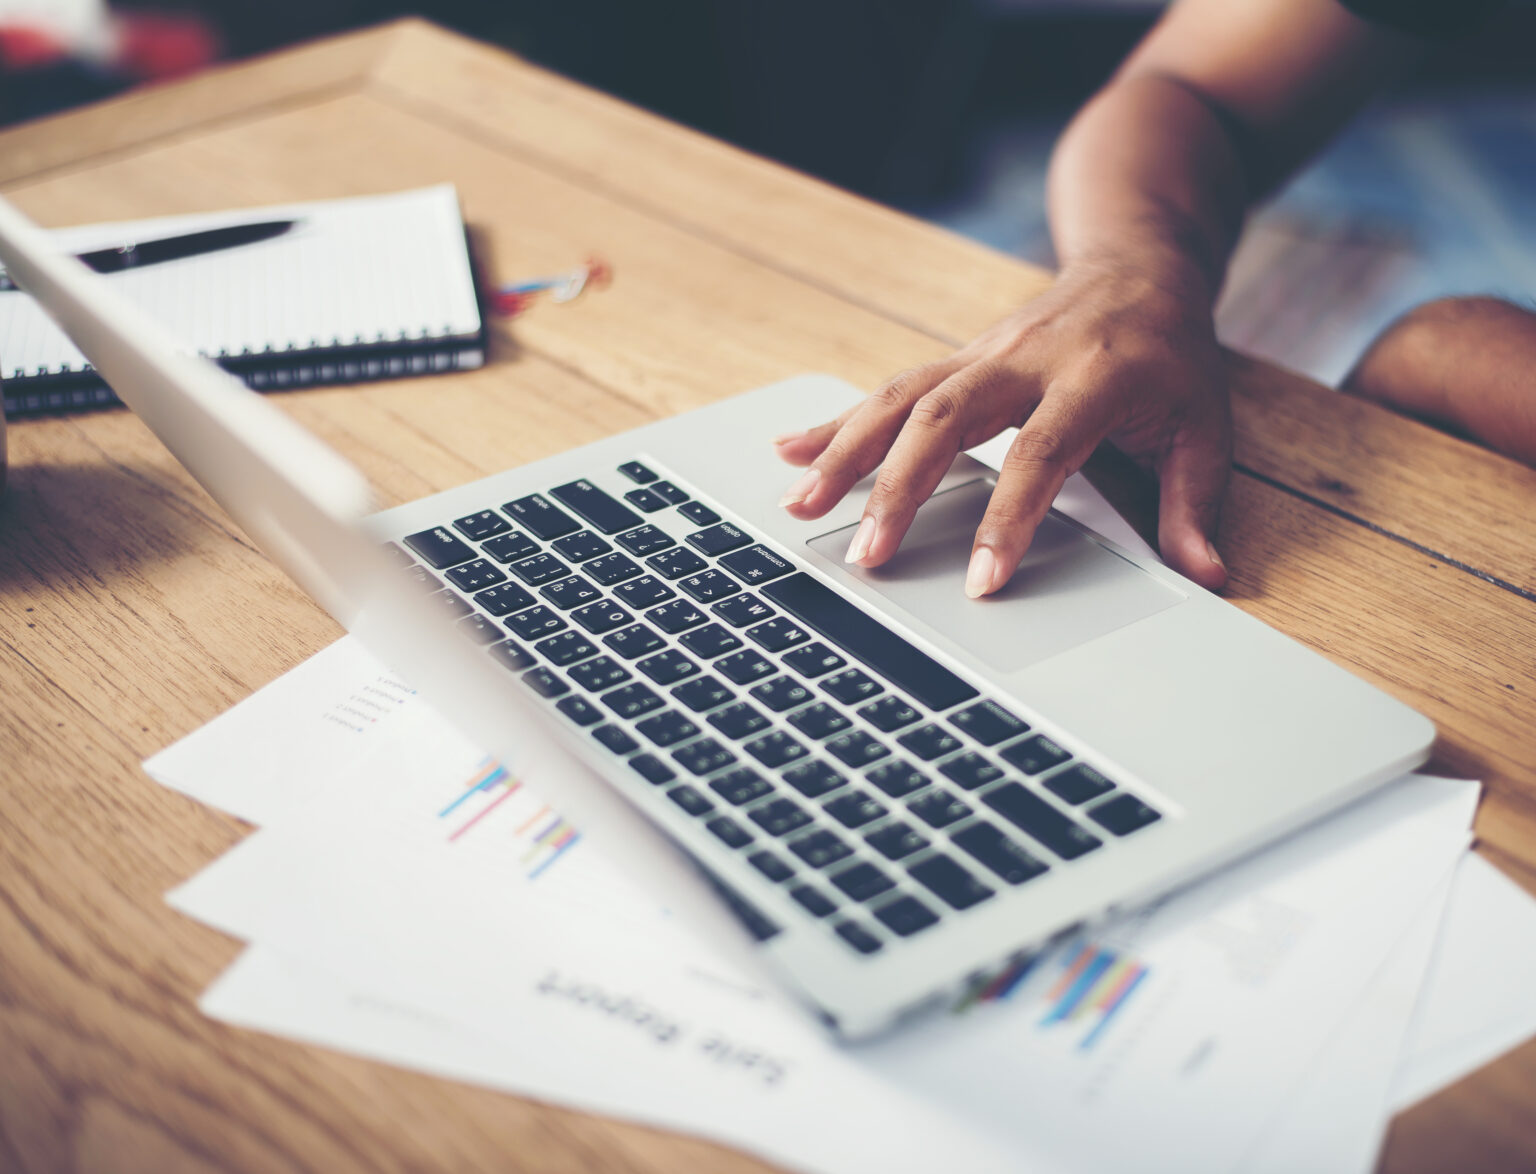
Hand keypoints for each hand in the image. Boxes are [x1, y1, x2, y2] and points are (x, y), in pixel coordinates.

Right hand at [773, 250, 1232, 593]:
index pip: (1040, 452)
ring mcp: (980, 353)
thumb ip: (1194, 502)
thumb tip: (1206, 577)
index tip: (980, 580)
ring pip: (900, 397)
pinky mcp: (954, 357)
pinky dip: (837, 420)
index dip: (1007, 517)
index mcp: (1091, 377)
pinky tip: (792, 448)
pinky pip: (887, 388)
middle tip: (866, 554)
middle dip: (897, 488)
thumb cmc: (1170, 352)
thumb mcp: (1202, 423)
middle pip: (944, 419)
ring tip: (801, 504)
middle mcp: (1023, 358)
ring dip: (845, 451)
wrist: (1137, 262)